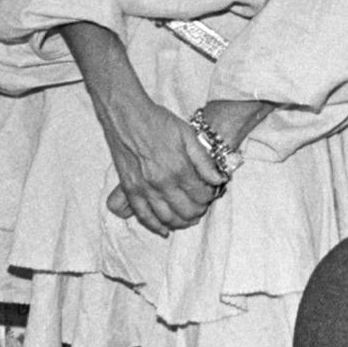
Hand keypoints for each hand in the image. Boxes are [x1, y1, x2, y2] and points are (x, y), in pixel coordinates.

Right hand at [102, 98, 225, 236]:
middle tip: (202, 206)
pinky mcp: (130, 190)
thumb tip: (219, 180)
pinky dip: (156, 226)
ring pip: (166, 218)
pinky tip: (165, 230)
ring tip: (189, 218)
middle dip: (198, 211)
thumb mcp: (188, 134)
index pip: (201, 195)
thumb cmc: (159, 122)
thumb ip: (204, 160)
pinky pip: (143, 216)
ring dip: (181, 222)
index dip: (209, 197)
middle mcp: (162, 182)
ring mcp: (144, 188)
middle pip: (186, 210)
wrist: (128, 116)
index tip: (211, 192)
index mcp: (179, 168)